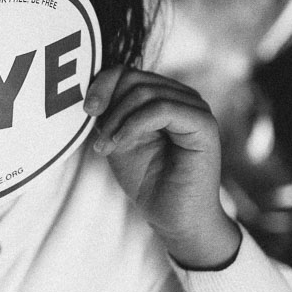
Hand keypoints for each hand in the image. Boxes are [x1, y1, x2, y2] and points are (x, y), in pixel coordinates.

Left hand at [84, 67, 240, 269]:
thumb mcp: (119, 139)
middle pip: (134, 79)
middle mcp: (182, 97)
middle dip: (109, 108)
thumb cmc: (149, 182)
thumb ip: (111, 112)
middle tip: (100, 141)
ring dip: (118, 121)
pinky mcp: (203, 124)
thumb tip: (95, 87)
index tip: (87, 111)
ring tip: (107, 148)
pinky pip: (162, 109)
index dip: (103, 84)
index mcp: (164, 96)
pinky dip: (133, 125)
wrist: (175, 218)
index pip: (128, 72)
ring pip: (146, 92)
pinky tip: (120, 145)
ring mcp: (196, 108)